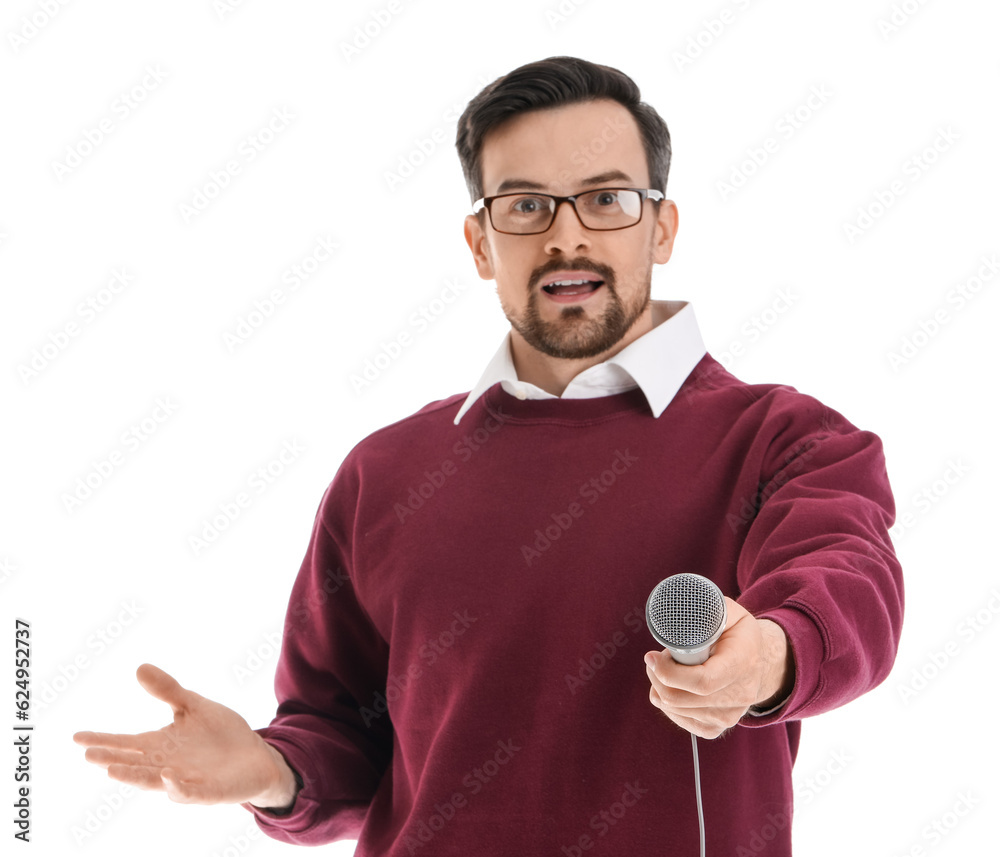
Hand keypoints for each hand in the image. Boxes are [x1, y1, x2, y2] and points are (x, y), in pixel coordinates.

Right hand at [73, 663, 298, 808]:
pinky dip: (177, 787)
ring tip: (111, 771)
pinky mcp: (208, 792)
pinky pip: (190, 793)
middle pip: (134, 763)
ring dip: (134, 777)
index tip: (77, 736)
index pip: (127, 742)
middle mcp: (166, 765)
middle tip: (89, 754)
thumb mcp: (193, 706)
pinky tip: (168, 775)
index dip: (103, 739)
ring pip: (154, 782)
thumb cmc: (219, 733)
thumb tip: (140, 667)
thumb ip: (168, 691)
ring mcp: (185, 781)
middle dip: (112, 760)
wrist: (254, 755)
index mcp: (161, 745)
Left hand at [643, 598, 793, 738]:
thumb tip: (679, 611)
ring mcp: (728, 716)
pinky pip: (680, 720)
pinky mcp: (717, 727)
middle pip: (681, 698)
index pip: (703, 681)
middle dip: (658, 675)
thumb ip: (706, 610)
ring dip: (661, 686)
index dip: (670, 672)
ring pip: (675, 709)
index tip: (651, 656)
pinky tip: (675, 685)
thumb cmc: (739, 633)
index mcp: (742, 664)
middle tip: (658, 657)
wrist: (764, 662)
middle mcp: (738, 696)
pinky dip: (668, 702)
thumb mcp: (729, 611)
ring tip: (672, 666)